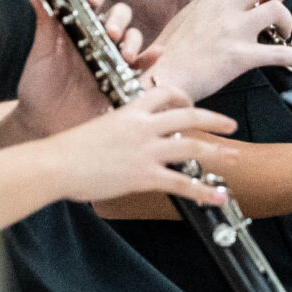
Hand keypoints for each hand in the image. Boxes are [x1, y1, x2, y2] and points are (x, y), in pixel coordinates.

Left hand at [12, 0, 141, 139]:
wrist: (45, 126)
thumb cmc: (38, 89)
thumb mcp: (40, 56)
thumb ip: (44, 27)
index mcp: (77, 30)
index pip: (92, 4)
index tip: (93, 0)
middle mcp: (97, 41)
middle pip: (118, 17)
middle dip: (119, 20)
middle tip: (111, 33)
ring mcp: (111, 60)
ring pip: (132, 38)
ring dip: (133, 40)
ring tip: (126, 55)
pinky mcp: (121, 80)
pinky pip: (142, 66)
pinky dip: (150, 58)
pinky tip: (154, 55)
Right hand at [34, 79, 239, 206]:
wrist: (56, 165)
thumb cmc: (69, 148)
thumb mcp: (98, 125)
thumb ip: (118, 126)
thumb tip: (123, 132)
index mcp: (131, 110)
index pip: (165, 94)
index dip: (183, 98)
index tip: (191, 104)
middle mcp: (144, 127)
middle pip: (189, 116)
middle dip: (214, 119)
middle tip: (230, 124)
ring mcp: (146, 151)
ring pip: (192, 147)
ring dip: (218, 151)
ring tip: (234, 155)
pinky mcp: (145, 175)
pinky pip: (181, 183)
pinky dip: (203, 191)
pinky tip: (217, 196)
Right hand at [143, 0, 291, 96]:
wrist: (161, 77)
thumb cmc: (168, 53)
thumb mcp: (185, 16)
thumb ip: (207, 4)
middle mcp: (224, 8)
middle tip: (274, 4)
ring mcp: (234, 31)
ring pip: (276, 10)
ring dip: (286, 20)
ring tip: (283, 32)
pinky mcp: (241, 57)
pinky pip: (279, 54)